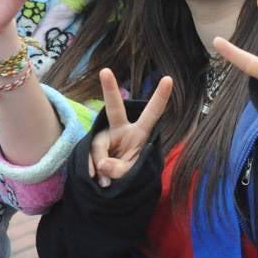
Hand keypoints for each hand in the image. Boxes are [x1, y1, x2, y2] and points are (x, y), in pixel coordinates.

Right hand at [88, 69, 173, 186]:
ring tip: (106, 182)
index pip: (152, 114)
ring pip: (98, 145)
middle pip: (114, 108)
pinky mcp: (93, 147)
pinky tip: (96, 179)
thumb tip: (102, 164)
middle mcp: (122, 130)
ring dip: (101, 164)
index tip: (168, 79)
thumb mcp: (131, 175)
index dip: (160, 97)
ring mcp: (106, 137)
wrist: (114, 186)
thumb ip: (119, 170)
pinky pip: (89, 156)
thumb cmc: (130, 175)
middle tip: (105, 71)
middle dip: (110, 89)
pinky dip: (91, 169)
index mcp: (140, 133)